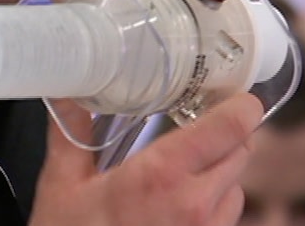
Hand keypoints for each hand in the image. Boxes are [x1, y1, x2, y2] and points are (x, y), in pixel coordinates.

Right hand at [29, 93, 262, 225]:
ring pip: (238, 184)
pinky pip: (227, 217)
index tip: (231, 92)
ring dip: (221, 169)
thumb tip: (70, 92)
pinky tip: (180, 200)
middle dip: (225, 132)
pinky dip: (215, 200)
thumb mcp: (63, 184)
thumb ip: (71, 132)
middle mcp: (194, 203)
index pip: (232, 128)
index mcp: (162, 176)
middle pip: (241, 150)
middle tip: (197, 122)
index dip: (241, 104)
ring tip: (185, 166)